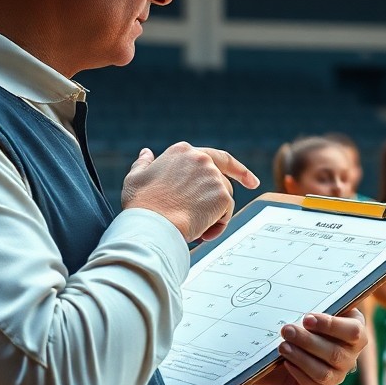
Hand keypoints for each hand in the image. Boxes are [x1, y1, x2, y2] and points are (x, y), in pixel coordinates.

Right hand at [120, 142, 258, 241]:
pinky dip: (217, 226)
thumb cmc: (142, 204)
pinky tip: (201, 233)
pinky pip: (226, 214)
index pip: (216, 157)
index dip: (235, 169)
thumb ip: (144, 163)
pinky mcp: (222, 195)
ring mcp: (214, 177)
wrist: (152, 224)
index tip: (250, 180)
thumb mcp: (136, 178)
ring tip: (194, 228)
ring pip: (224, 199)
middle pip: (221, 182)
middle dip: (219, 201)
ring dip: (213, 215)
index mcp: (182, 151)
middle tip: (211, 219)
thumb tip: (146, 153)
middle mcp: (201, 159)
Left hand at [253, 309, 365, 384]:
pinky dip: (298, 373)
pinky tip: (285, 362)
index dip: (331, 326)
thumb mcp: (313, 312)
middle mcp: (351, 356)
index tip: (307, 318)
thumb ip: (317, 305)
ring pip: (323, 372)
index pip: (354, 332)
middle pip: (336, 354)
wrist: (292, 345)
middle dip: (308, 341)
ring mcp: (338, 375)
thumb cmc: (307, 323)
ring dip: (301, 358)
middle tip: (287, 330)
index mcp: (355, 331)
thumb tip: (305, 303)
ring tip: (282, 346)